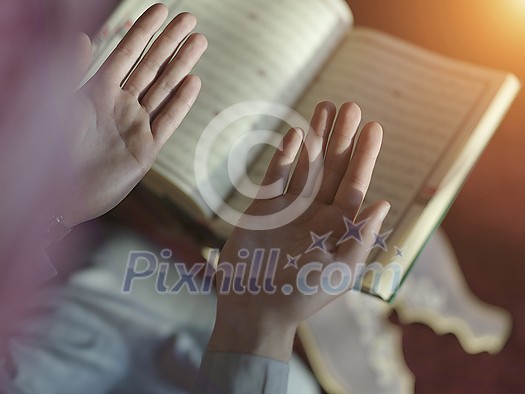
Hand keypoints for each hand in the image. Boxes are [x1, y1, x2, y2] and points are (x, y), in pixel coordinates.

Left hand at [60, 4, 206, 227]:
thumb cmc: (50, 151)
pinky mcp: (146, 149)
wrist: (59, 197)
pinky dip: (181, 102)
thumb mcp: (58, 105)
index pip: (126, 53)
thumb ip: (72, 71)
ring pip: (164, 89)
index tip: (162, 9)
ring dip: (183, 66)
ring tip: (200, 42)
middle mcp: (120, 105)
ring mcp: (135, 126)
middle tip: (191, 19)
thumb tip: (80, 36)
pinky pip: (168, 121)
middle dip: (171, 42)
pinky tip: (194, 82)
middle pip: (151, 67)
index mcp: (97, 91)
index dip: (144, 31)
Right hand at [208, 102, 389, 360]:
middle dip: (340, 137)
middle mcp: (316, 212)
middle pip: (331, 167)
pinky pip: (275, 176)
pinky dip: (284, 155)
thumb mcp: (340, 271)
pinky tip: (294, 134)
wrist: (255, 311)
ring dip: (314, 138)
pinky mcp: (262, 208)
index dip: (364, 156)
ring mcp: (289, 208)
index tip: (373, 127)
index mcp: (338, 226)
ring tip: (323, 107)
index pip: (355, 183)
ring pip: (305, 165)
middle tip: (349, 105)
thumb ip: (360, 236)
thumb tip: (383, 202)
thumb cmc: (301, 296)